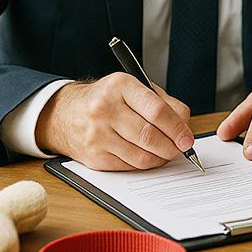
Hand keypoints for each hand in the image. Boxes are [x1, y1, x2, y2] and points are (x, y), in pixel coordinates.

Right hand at [35, 73, 194, 170]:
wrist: (64, 114)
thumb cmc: (108, 99)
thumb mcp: (134, 88)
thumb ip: (164, 103)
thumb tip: (185, 126)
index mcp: (120, 86)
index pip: (157, 111)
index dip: (177, 128)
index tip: (187, 139)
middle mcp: (105, 109)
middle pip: (150, 136)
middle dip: (172, 146)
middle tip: (180, 148)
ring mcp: (97, 134)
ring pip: (142, 155)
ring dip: (160, 158)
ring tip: (166, 152)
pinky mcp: (93, 156)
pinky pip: (129, 166)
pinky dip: (144, 164)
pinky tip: (148, 156)